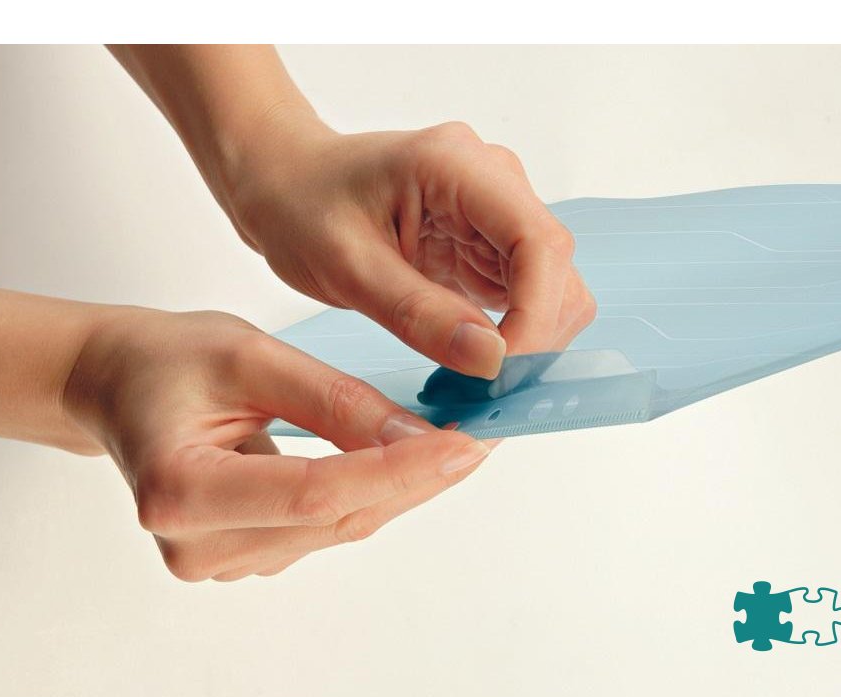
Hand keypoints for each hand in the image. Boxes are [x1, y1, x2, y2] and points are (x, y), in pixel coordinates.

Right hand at [64, 307, 492, 580]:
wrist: (115, 386)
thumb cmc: (165, 360)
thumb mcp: (248, 356)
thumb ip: (331, 402)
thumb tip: (415, 438)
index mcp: (180, 491)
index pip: (316, 492)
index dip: (400, 472)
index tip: (467, 445)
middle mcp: (195, 545)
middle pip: (336, 517)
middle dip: (418, 478)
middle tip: (483, 436)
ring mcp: (218, 559)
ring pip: (339, 525)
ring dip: (403, 487)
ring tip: (457, 442)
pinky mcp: (241, 555)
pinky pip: (324, 526)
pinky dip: (371, 492)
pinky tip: (406, 459)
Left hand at [224, 110, 596, 378]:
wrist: (285, 182)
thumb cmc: (302, 206)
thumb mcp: (346, 266)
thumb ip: (419, 313)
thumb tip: (491, 359)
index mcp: (460, 166)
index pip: (539, 243)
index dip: (536, 314)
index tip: (502, 370)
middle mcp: (493, 181)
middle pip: (555, 269)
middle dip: (532, 335)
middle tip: (480, 387)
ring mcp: (496, 213)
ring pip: (549, 288)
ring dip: (524, 339)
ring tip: (469, 376)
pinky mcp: (489, 243)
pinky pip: (523, 297)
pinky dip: (508, 336)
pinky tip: (467, 357)